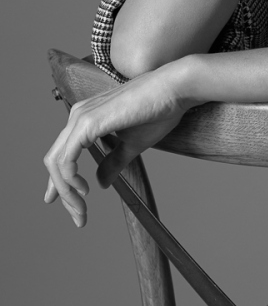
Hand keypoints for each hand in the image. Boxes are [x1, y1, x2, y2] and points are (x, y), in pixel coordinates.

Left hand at [43, 63, 195, 226]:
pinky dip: (70, 179)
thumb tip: (101, 182)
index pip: (63, 154)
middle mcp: (78, 116)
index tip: (69, 203)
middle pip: (55, 161)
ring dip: (66, 191)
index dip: (60, 182)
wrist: (174, 90)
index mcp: (87, 118)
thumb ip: (114, 162)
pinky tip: (85, 190)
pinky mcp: (88, 123)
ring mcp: (81, 118)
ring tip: (81, 209)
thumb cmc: (159, 111)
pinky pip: (67, 158)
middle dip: (62, 192)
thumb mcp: (133, 144)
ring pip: (57, 162)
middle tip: (78, 216)